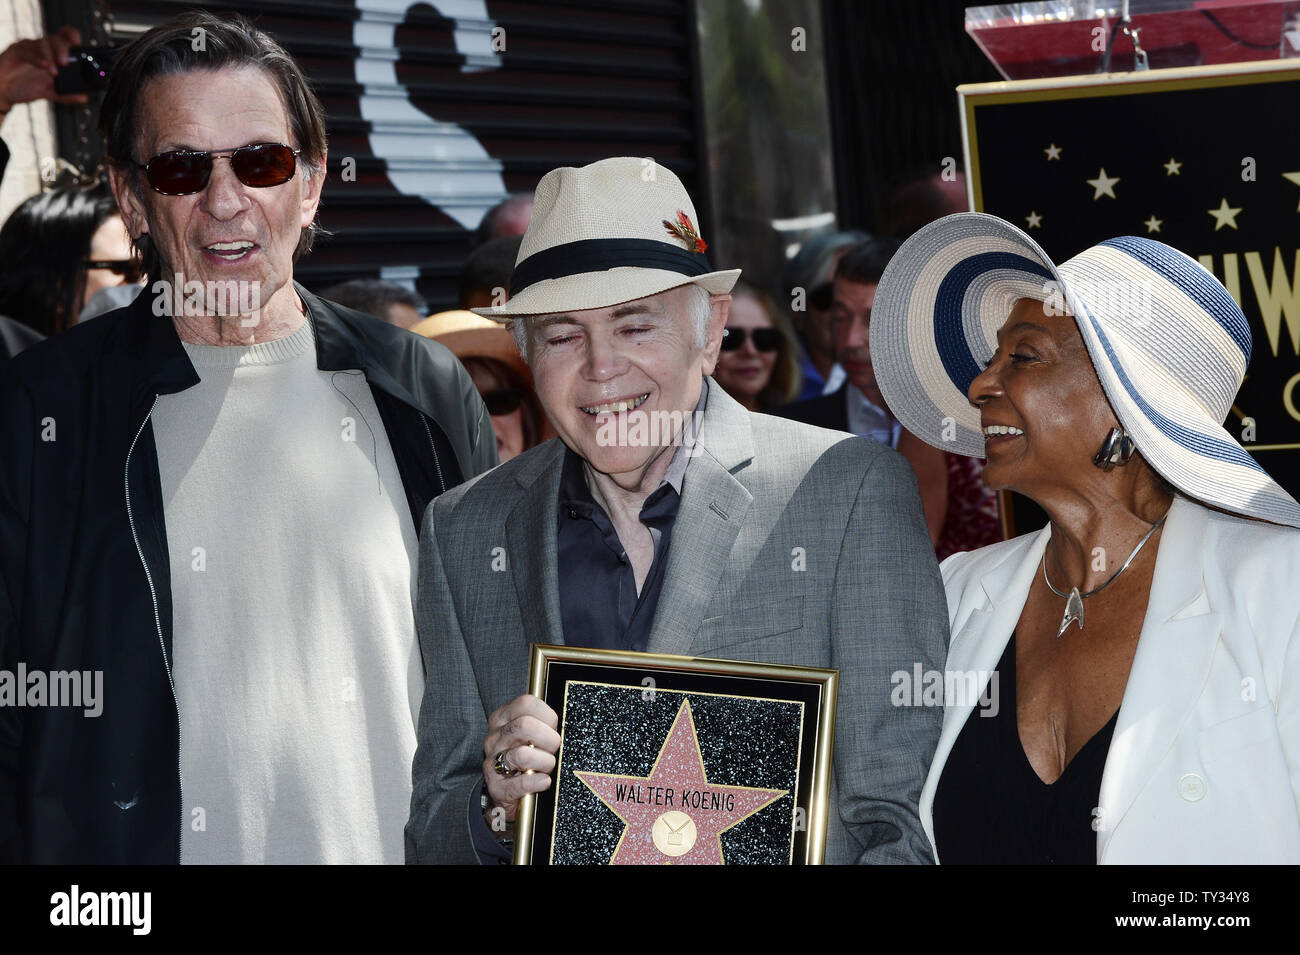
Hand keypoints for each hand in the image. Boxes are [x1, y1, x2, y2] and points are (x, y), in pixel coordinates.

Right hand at [0, 27, 87, 114]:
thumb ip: (66, 95)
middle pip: (54, 39)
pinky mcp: (14, 52)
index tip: (78, 42)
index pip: (63, 37)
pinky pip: (26, 51)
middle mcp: (40, 48)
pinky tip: (44, 66)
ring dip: (50, 56)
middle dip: (62, 49)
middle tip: (65, 63)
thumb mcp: (50, 93)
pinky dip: (37, 58)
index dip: (71, 35)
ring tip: (55, 71)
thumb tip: (84, 98)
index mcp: (52, 53)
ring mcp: (27, 48)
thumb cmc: (25, 86)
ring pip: (41, 43)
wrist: (4, 91)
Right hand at [482, 694, 559, 822]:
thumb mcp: (528, 734)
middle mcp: (494, 738)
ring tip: (547, 768)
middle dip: (549, 739)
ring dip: (545, 763)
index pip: (526, 703)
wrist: (507, 794)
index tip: (553, 728)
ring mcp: (492, 762)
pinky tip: (543, 781)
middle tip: (553, 749)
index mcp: (502, 719)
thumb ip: (540, 722)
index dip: (548, 716)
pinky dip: (539, 782)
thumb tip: (562, 722)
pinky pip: (523, 783)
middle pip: (525, 725)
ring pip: (523, 755)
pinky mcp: (496, 787)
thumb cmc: (525, 758)